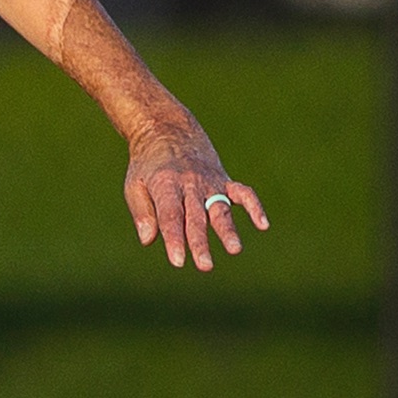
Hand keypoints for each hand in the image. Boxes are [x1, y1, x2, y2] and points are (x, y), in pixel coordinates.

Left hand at [124, 109, 266, 270]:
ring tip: (235, 249)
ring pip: (220, 208)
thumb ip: (142, 212)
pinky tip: (263, 225)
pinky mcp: (224, 180)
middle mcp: (190, 184)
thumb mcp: (135, 184)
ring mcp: (210, 182)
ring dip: (227, 230)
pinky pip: (243, 193)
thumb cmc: (147, 165)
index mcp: (165, 186)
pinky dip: (254, 206)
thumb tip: (148, 241)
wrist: (167, 131)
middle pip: (196, 217)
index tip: (178, 261)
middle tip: (205, 266)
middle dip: (200, 242)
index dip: (174, 239)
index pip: (171, 217)